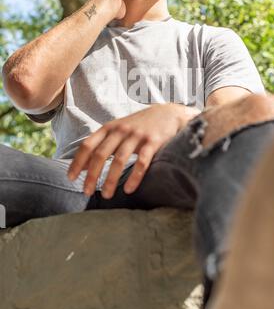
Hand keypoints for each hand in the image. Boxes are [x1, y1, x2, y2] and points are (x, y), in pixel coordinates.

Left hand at [67, 104, 183, 198]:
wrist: (167, 113)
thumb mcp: (117, 131)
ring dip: (111, 179)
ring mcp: (137, 135)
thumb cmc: (139, 125)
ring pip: (119, 160)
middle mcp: (121, 130)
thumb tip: (82, 166)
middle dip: (92, 175)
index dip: (77, 162)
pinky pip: (141, 162)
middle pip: (101, 154)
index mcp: (109, 128)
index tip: (71, 178)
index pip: (88, 145)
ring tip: (107, 195)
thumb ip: (100, 145)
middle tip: (87, 192)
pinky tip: (129, 190)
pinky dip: (134, 177)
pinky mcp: (153, 142)